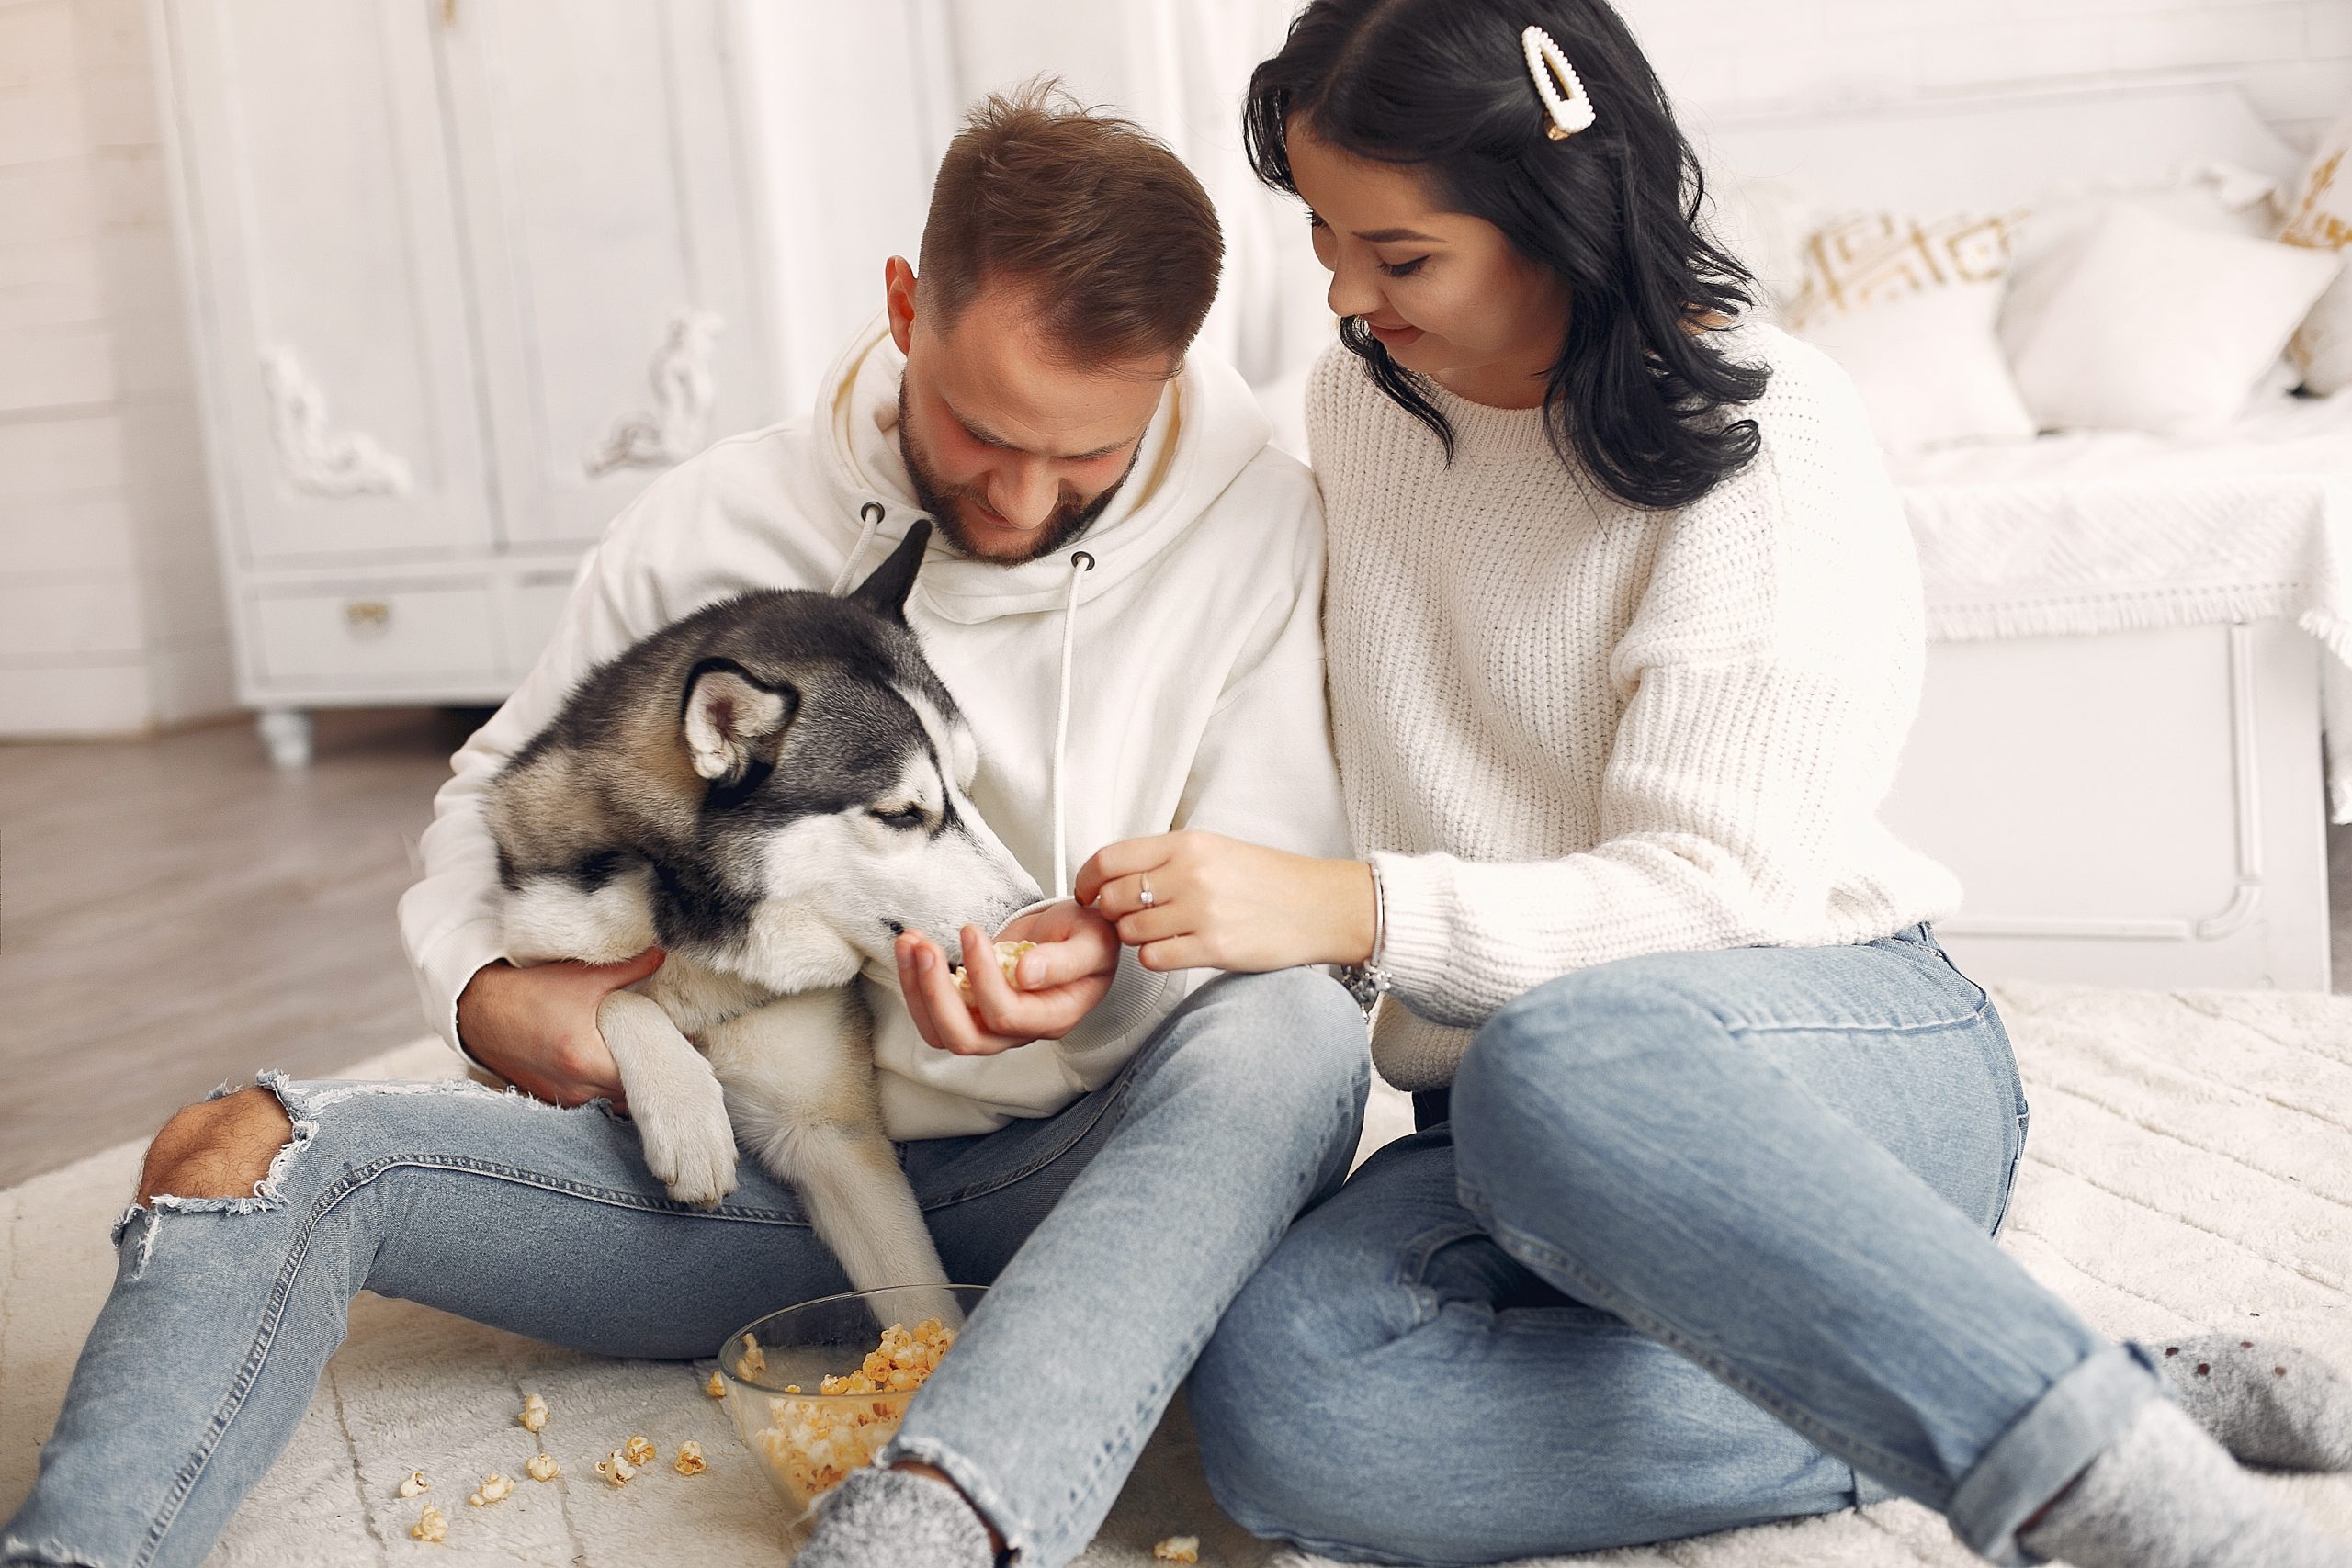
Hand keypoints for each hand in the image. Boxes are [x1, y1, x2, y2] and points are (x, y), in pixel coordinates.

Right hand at [454, 948, 665, 1108]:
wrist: (478, 1012)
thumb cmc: (530, 993)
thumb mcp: (582, 977)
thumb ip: (628, 969)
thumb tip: (663, 955)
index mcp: (585, 1059)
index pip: (642, 1076)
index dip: (665, 1060)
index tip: (682, 1044)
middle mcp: (575, 1087)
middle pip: (631, 1094)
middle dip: (650, 1073)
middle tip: (669, 1049)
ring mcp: (562, 1098)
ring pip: (612, 1101)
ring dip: (627, 1084)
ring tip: (644, 1058)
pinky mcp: (551, 1099)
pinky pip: (591, 1102)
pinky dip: (605, 1088)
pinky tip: (615, 1067)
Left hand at [895, 900, 1118, 1056]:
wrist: (1074, 936)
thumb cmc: (1089, 939)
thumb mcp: (1092, 941)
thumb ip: (1065, 960)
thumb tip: (1027, 975)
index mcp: (1054, 1017)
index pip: (1007, 1015)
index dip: (982, 978)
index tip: (971, 932)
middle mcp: (1019, 1031)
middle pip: (965, 1038)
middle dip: (935, 994)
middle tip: (925, 948)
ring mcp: (991, 1024)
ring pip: (941, 1031)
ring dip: (916, 990)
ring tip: (909, 943)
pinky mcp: (971, 1008)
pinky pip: (933, 1011)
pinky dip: (914, 981)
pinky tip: (912, 947)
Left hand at [1074, 831, 1374, 972]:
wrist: (1321, 906)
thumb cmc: (1269, 880)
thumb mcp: (1215, 849)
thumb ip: (1165, 858)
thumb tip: (1111, 876)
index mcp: (1187, 844)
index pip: (1109, 860)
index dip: (1087, 881)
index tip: (1087, 893)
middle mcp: (1191, 874)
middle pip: (1113, 898)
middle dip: (1110, 913)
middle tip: (1125, 918)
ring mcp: (1202, 911)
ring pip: (1130, 931)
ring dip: (1135, 937)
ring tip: (1160, 932)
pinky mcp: (1215, 947)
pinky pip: (1154, 958)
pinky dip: (1155, 957)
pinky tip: (1175, 949)